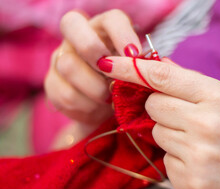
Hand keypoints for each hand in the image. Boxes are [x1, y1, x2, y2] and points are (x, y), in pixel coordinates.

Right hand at [45, 10, 141, 125]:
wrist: (106, 110)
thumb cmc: (125, 84)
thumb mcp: (134, 73)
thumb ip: (136, 67)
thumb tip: (139, 66)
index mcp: (104, 29)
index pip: (111, 19)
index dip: (123, 34)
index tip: (134, 55)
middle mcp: (77, 36)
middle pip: (72, 23)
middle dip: (94, 50)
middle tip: (111, 73)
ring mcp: (60, 57)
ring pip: (69, 65)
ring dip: (95, 89)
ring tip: (110, 99)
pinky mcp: (52, 83)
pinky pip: (66, 94)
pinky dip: (87, 107)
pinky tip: (97, 109)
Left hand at [97, 56, 219, 188]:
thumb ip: (195, 87)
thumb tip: (158, 69)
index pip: (163, 77)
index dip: (132, 69)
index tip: (109, 64)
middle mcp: (206, 124)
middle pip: (154, 107)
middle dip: (163, 112)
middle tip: (189, 121)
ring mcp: (197, 156)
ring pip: (157, 135)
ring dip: (172, 138)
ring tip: (204, 148)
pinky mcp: (191, 183)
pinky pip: (166, 163)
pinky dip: (179, 163)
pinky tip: (204, 167)